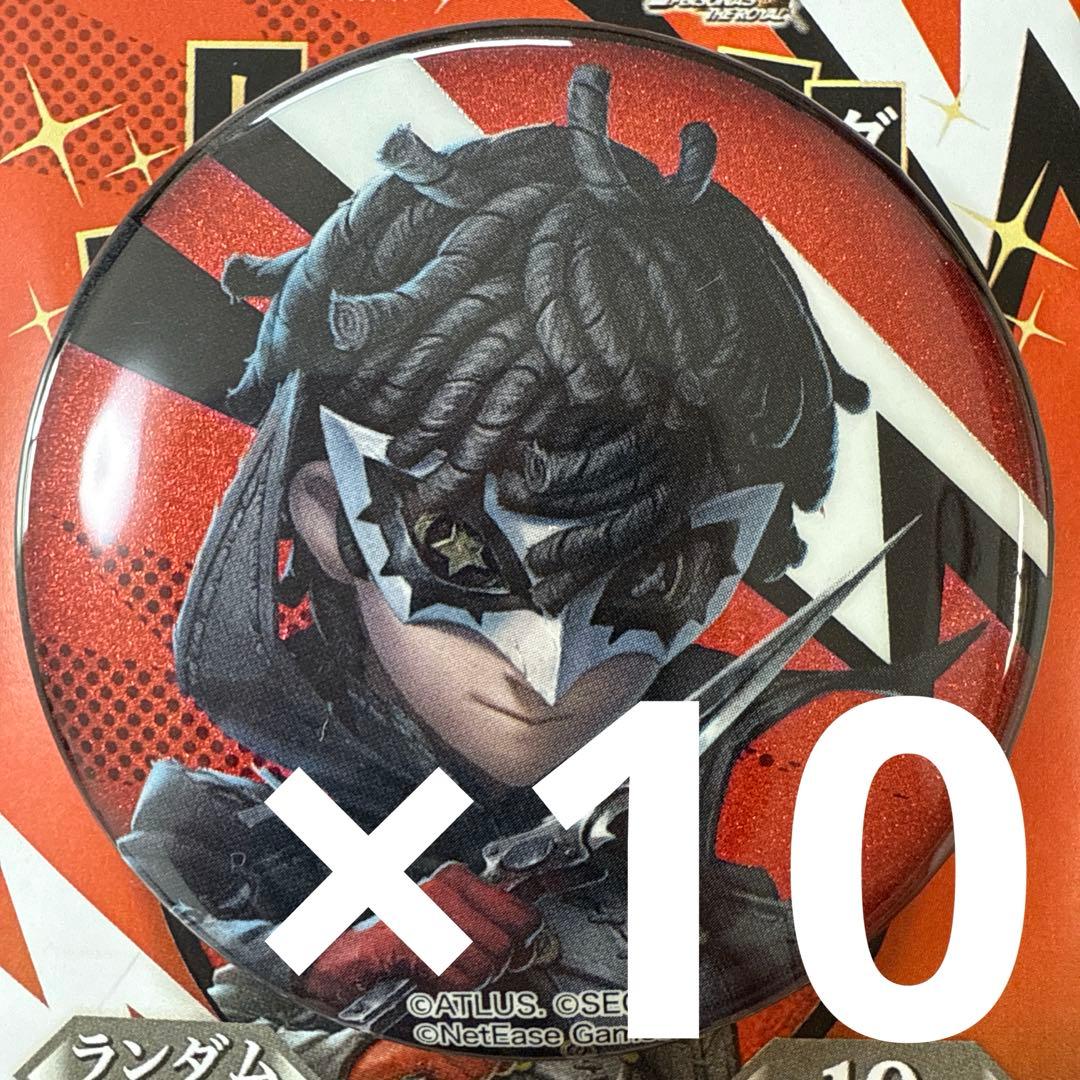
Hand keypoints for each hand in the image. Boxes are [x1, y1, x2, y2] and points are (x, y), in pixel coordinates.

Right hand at [298, 862, 541, 1006]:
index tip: (516, 951)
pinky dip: (450, 988)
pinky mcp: (409, 941)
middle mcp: (444, 889)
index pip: (521, 914)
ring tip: (449, 975)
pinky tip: (433, 979)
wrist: (344, 959)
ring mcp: (426, 913)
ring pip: (485, 964)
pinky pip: (456, 977)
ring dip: (471, 981)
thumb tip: (531, 940)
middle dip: (495, 966)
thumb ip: (487, 921)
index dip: (523, 942)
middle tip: (473, 969)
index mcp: (456, 878)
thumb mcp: (448, 920)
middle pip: (506, 943)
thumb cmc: (399, 942)